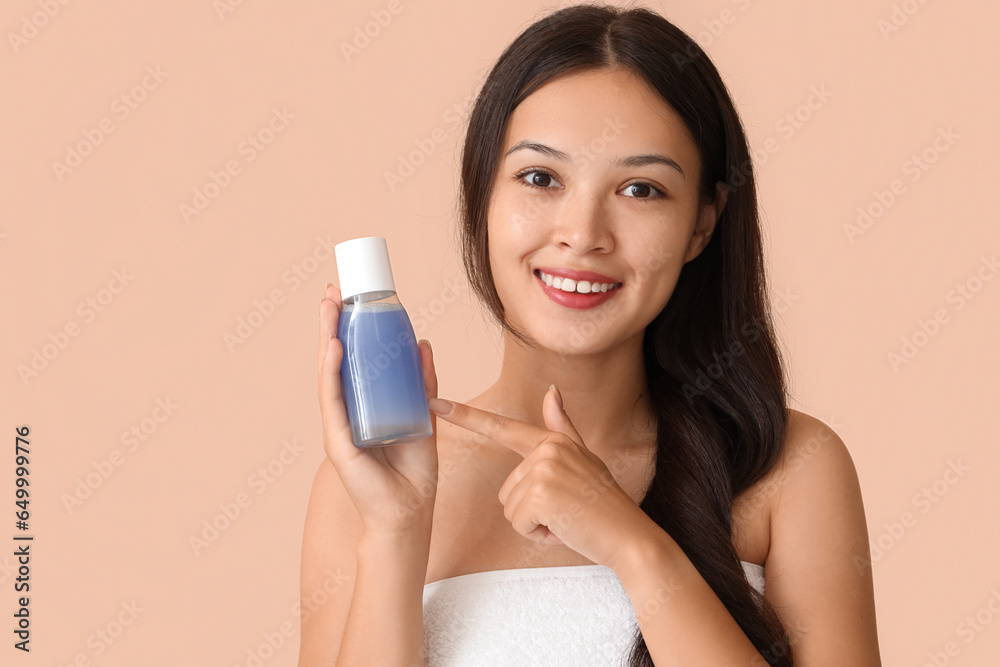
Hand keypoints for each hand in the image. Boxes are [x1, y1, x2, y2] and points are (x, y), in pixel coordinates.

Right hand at [318, 283, 439, 536]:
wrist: (410, 512)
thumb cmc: (413, 469)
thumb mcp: (424, 414)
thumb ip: (422, 381)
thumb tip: (423, 342)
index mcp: (363, 406)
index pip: (352, 360)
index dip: (348, 329)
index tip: (349, 298)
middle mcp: (346, 413)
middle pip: (335, 361)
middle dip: (333, 325)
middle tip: (333, 291)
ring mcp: (339, 426)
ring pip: (329, 375)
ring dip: (328, 339)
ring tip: (329, 308)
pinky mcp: (339, 442)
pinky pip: (333, 401)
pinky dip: (332, 373)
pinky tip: (334, 348)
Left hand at [428, 385, 647, 568]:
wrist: (628, 536)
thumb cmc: (604, 504)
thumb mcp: (584, 459)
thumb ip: (562, 427)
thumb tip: (552, 390)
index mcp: (552, 441)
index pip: (502, 428)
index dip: (467, 417)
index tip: (437, 403)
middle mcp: (547, 449)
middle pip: (507, 490)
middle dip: (531, 511)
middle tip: (565, 511)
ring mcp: (544, 469)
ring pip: (511, 509)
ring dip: (535, 523)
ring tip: (566, 518)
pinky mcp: (541, 494)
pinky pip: (518, 523)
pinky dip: (538, 534)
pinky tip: (563, 528)